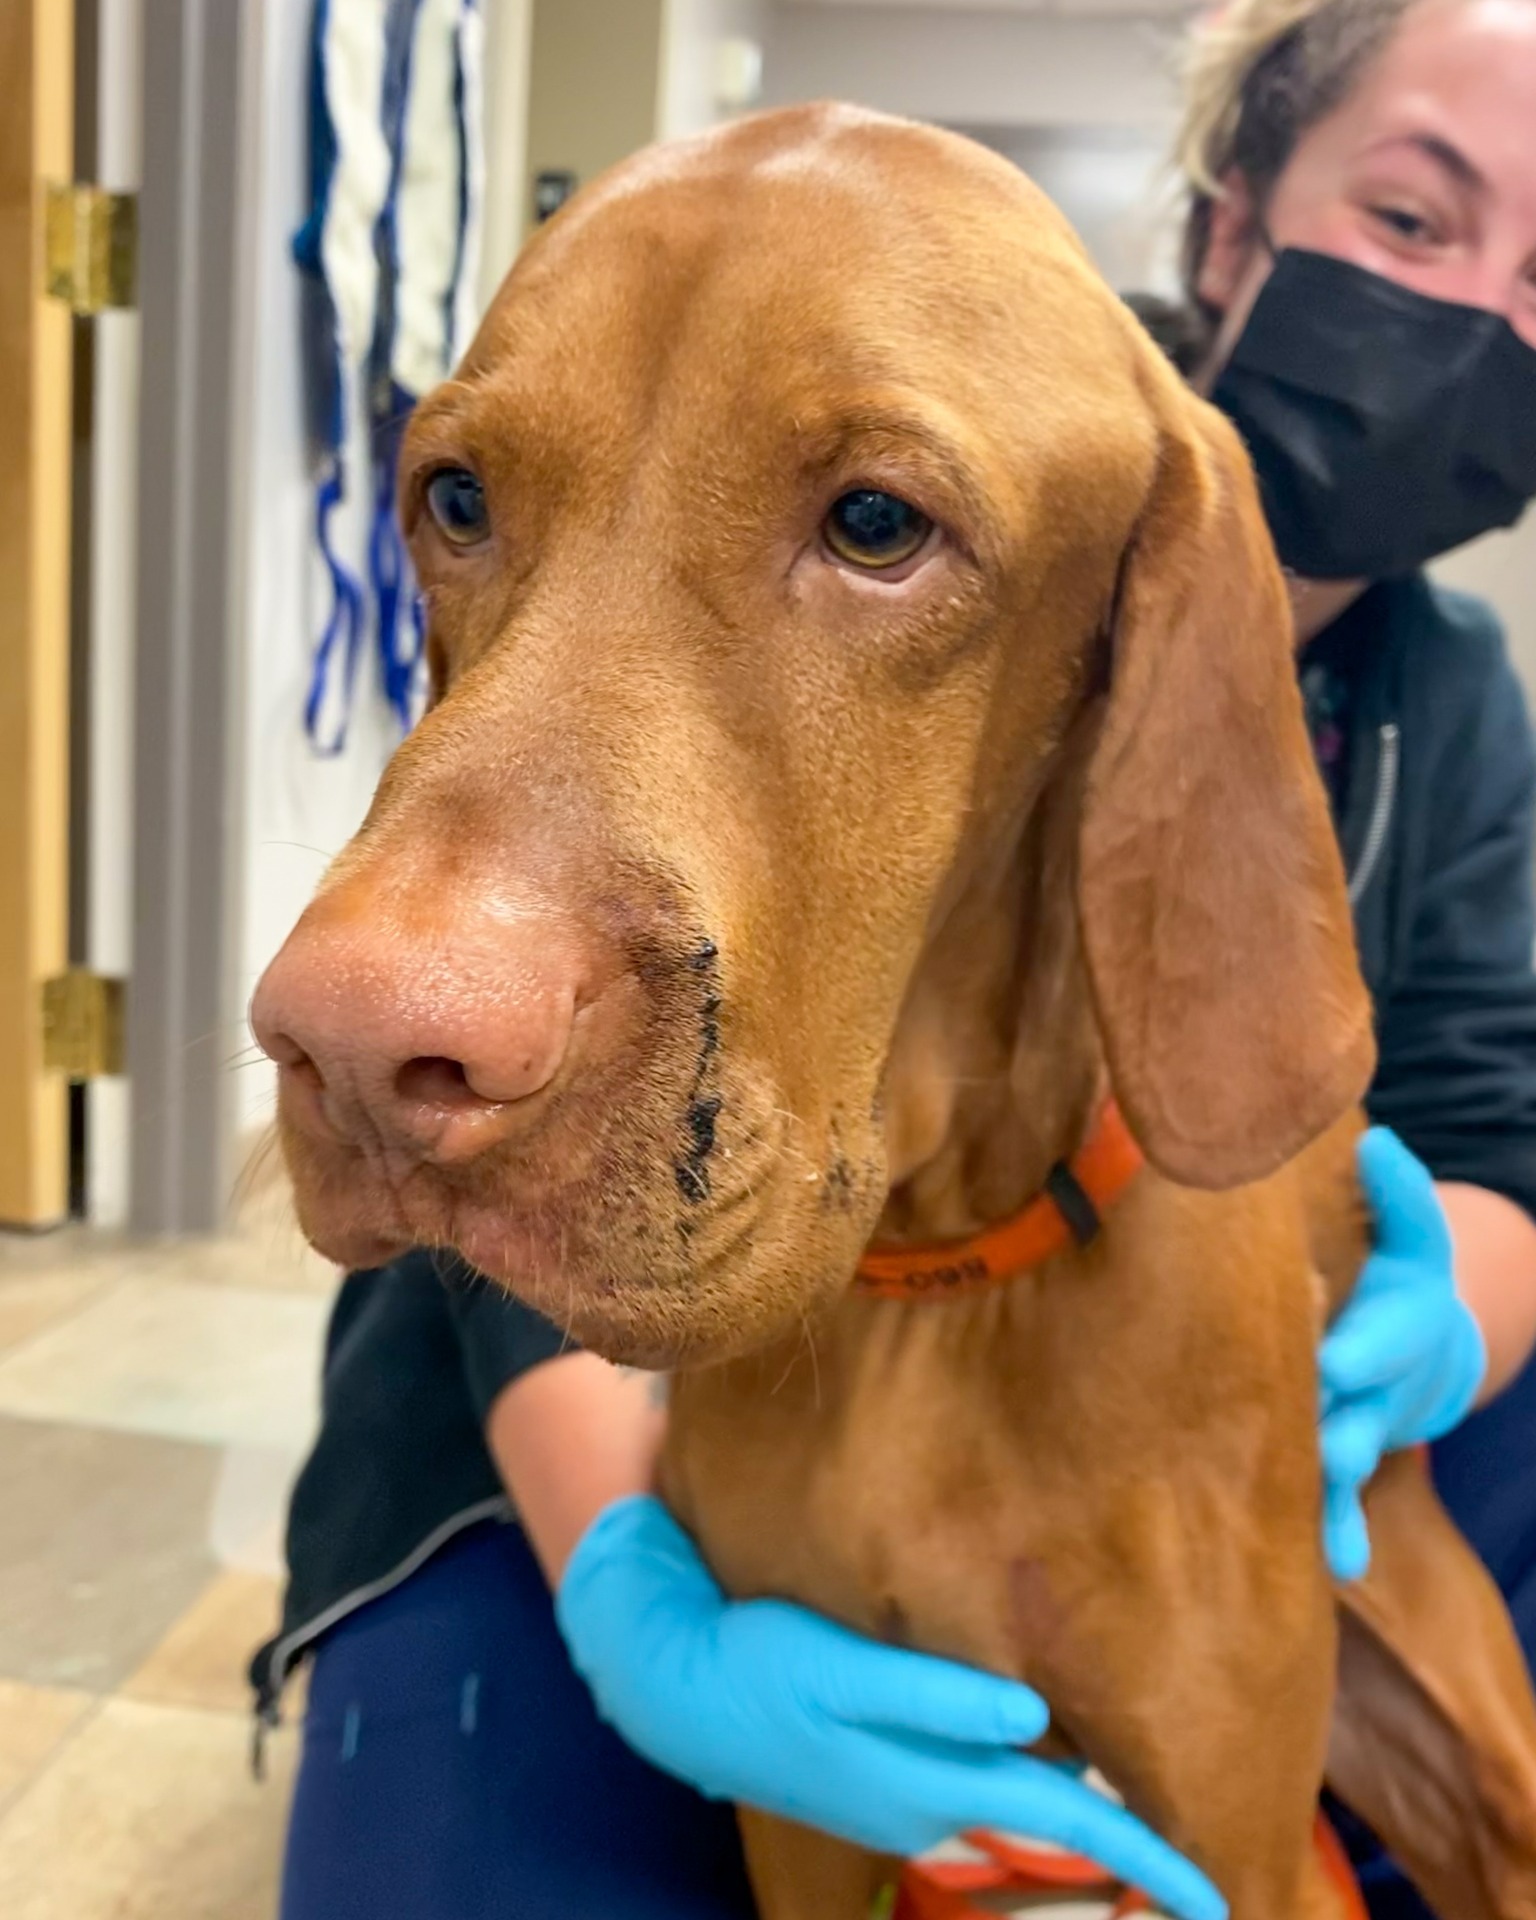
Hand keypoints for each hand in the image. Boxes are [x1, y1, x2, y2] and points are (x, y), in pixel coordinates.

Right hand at [556, 1494, 1225, 1919]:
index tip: (1220, 1898)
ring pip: (1015, 1804)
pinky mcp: (879, 1775)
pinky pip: (974, 1785)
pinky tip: (1041, 1748)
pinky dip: (1023, 1780)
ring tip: (1145, 1806)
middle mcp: (927, 1803)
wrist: (673, 1689)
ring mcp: (902, 1797)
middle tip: (1204, 1862)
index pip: (1066, 1824)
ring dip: (1078, 1811)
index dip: (1146, 1858)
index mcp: (929, 1781)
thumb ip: (933, 1695)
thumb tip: (1034, 1718)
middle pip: (1051, 1823)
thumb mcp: (838, 1671)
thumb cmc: (758, 1666)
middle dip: (1128, 1849)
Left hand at [1319, 1127, 1486, 1580]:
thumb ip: (1400, 1194)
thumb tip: (1381, 1143)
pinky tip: (1335, 1566)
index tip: (1332, 1363)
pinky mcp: (1339, 1460)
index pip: (1378, 1338)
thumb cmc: (1394, 1273)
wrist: (1416, 1340)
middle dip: (1342, 1427)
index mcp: (1391, 1322)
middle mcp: (1378, 1381)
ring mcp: (1364, 1426)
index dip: (1359, 1351)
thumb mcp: (1410, 1233)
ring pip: (1349, 1462)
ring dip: (1335, 1492)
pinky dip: (1342, 1534)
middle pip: (1361, 1410)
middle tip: (1321, 1446)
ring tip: (1324, 1533)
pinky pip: (1340, 1503)